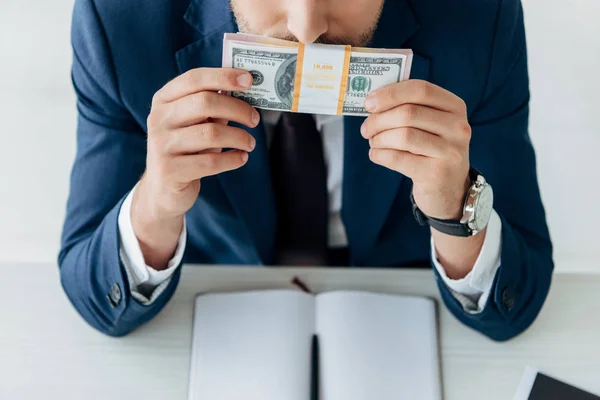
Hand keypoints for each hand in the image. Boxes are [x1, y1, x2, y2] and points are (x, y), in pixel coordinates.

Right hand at [132, 68, 258, 267]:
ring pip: (211, 133)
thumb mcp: (195, 124)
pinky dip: (233, 159)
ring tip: (250, 143)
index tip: (249, 80)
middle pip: (205, 103)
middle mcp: (158, 119)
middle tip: (254, 119)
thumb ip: (213, 106)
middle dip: (237, 109)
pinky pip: (211, 161)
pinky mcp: (170, 170)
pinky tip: (241, 158)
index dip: (223, 76)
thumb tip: (244, 87)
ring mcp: (161, 145)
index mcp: (163, 100)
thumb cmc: (186, 149)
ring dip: (239, 137)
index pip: (194, 79)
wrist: (162, 189)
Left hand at [361, 80, 470, 219]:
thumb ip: (408, 108)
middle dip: (378, 120)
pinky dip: (379, 155)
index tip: (369, 103)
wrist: (449, 190)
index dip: (390, 94)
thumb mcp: (430, 125)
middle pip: (408, 113)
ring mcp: (450, 151)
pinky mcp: (436, 173)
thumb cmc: (431, 150)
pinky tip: (376, 155)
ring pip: (403, 135)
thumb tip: (372, 102)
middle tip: (366, 129)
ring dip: (379, 138)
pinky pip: (397, 158)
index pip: (420, 89)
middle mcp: (458, 127)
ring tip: (373, 142)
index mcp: (455, 107)